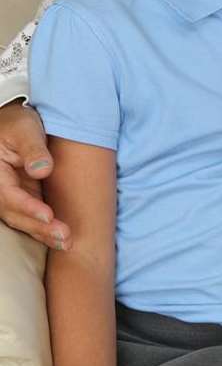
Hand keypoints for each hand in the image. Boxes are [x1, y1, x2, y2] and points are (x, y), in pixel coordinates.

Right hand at [0, 99, 67, 248]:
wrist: (15, 125)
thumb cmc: (18, 123)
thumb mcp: (25, 129)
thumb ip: (33, 149)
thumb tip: (42, 170)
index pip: (9, 195)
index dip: (28, 207)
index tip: (48, 215)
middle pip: (15, 214)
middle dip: (39, 228)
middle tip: (64, 237)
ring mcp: (10, 196)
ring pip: (22, 221)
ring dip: (43, 233)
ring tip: (67, 242)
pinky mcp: (23, 198)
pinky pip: (30, 218)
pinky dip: (44, 229)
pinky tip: (61, 239)